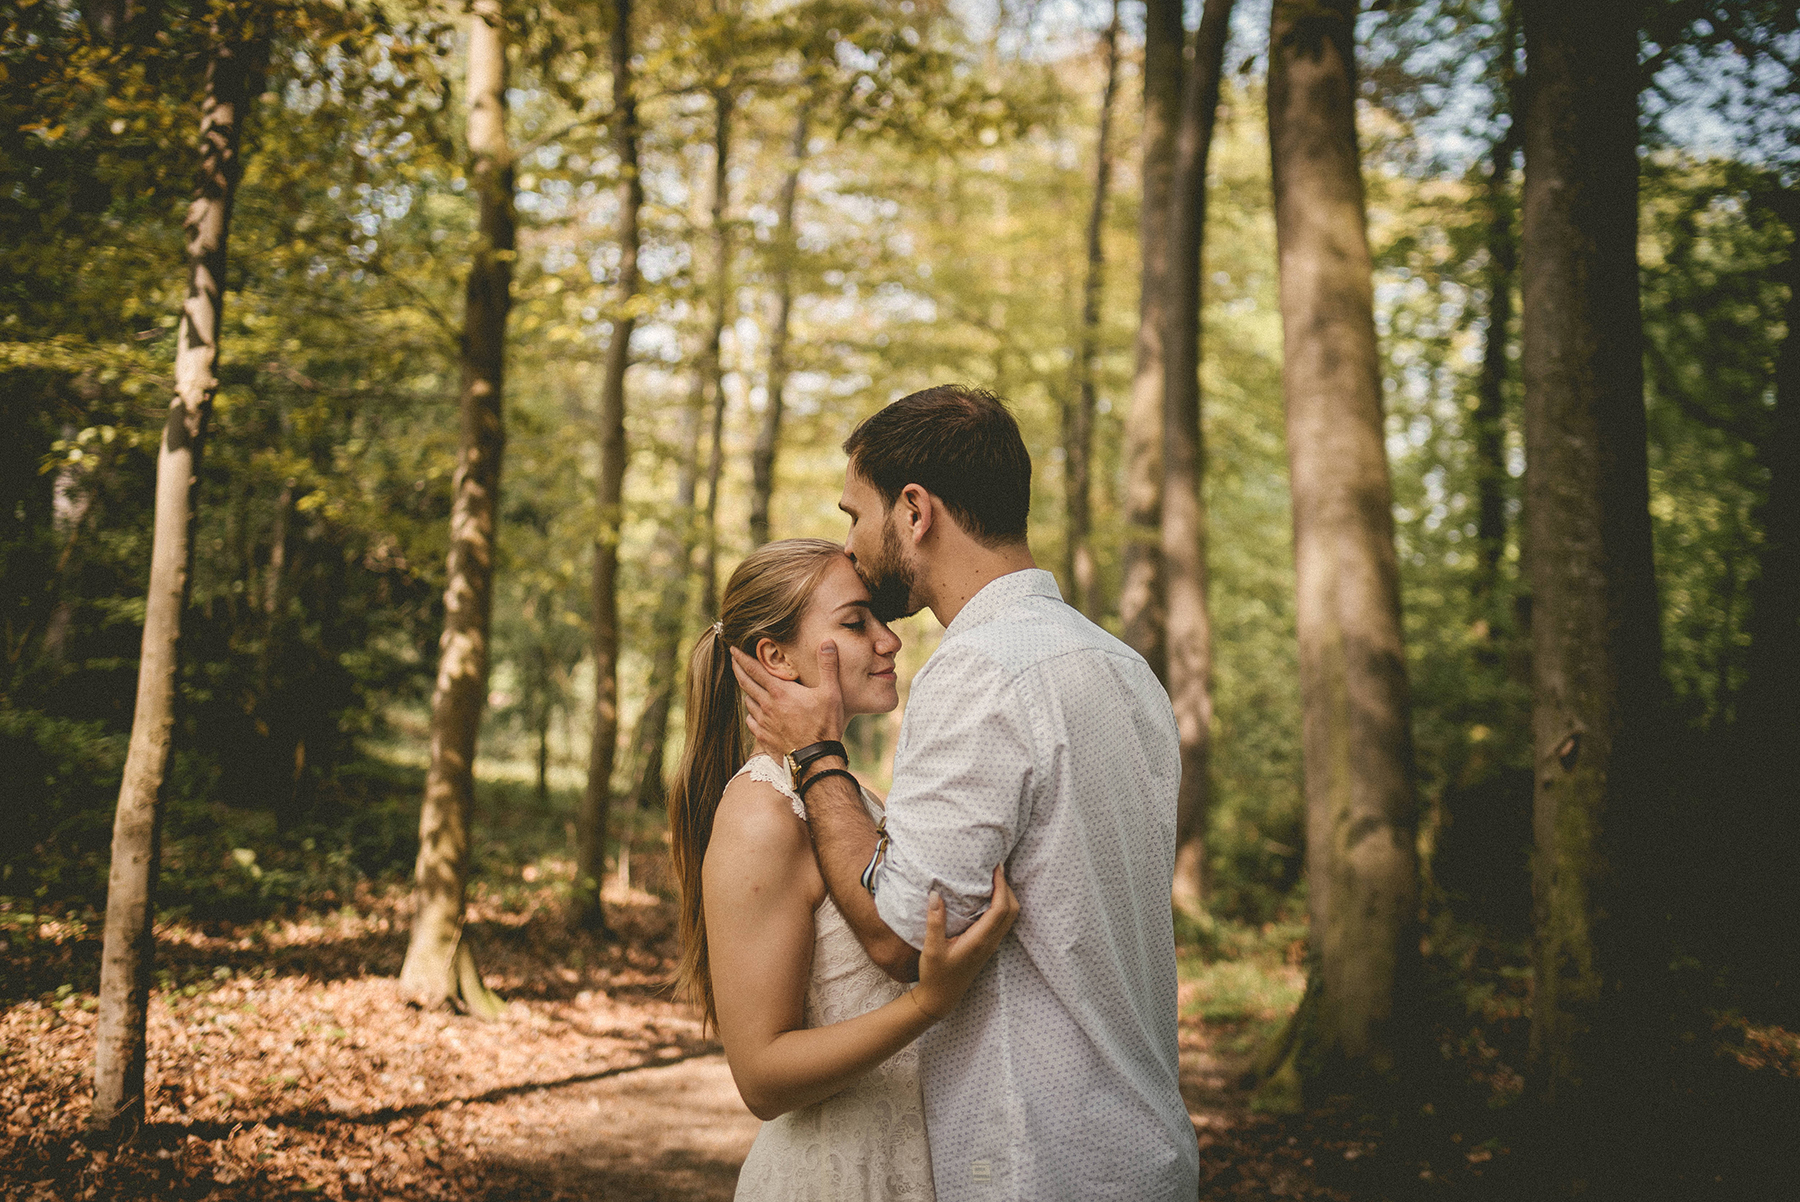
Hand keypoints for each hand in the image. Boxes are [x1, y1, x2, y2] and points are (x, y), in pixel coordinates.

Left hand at [730, 642, 847, 753]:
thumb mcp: (831, 693)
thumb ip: (828, 666)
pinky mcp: (763, 738)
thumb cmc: (824, 726)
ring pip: (748, 702)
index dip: (742, 658)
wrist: (815, 761)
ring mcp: (763, 723)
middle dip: (738, 670)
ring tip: (748, 687)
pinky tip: (754, 713)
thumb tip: (827, 642)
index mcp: (780, 692)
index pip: (755, 670)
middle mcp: (766, 706)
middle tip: (733, 661)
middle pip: (746, 684)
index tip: (732, 650)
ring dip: (747, 692)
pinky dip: (751, 713)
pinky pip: (751, 721)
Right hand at [910, 864, 1019, 1021]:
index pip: (1000, 909)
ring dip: (1006, 896)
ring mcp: (991, 945)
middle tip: (995, 870)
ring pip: (1010, 917)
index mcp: (979, 941)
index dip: (1002, 886)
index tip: (996, 868)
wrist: (941, 998)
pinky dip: (1001, 906)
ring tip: (992, 880)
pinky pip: (1002, 922)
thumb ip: (935, 921)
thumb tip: (935, 894)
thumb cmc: (936, 975)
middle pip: (1012, 911)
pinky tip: (986, 899)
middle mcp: (990, 942)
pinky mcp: (987, 947)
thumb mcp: (931, 948)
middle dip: (1007, 888)